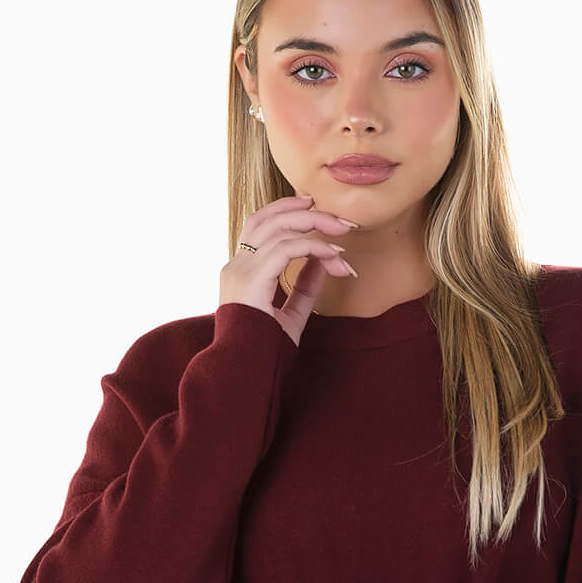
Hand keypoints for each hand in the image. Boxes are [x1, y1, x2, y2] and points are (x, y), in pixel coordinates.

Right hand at [218, 194, 359, 346]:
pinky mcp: (252, 279)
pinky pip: (286, 249)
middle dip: (307, 212)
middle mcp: (236, 266)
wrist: (246, 374)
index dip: (286, 210)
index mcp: (240, 272)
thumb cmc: (265, 352)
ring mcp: (241, 271)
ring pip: (279, 229)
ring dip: (317, 227)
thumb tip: (323, 261)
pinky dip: (314, 247)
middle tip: (341, 219)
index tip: (315, 208)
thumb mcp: (291, 314)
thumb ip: (304, 287)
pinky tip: (334, 257)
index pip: (259, 225)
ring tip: (344, 234)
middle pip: (267, 218)